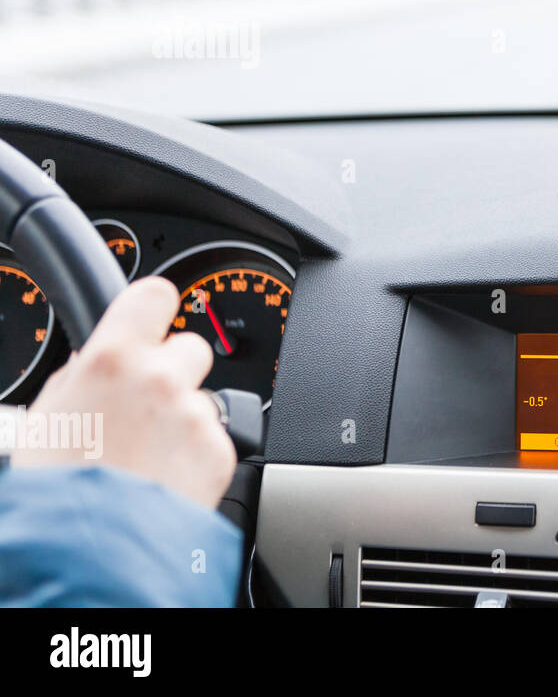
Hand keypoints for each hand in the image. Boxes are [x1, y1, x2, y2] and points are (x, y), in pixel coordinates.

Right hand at [10, 277, 235, 508]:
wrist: (88, 551)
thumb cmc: (55, 489)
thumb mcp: (47, 418)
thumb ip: (81, 378)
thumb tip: (95, 364)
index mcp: (113, 359)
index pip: (155, 295)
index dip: (153, 308)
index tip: (150, 318)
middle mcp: (162, 378)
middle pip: (189, 348)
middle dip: (172, 371)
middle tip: (145, 406)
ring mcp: (195, 414)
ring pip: (202, 398)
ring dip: (182, 418)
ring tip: (148, 455)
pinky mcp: (219, 451)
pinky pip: (213, 439)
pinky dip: (195, 455)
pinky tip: (164, 478)